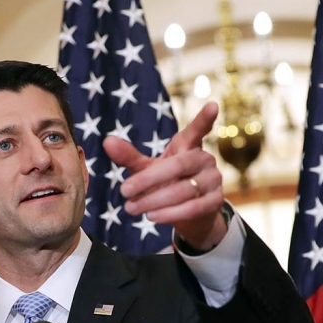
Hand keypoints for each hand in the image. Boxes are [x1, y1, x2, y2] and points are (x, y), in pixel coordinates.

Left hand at [102, 102, 226, 251]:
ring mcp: (213, 180)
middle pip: (178, 166)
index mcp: (188, 146)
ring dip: (153, 201)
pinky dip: (169, 214)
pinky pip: (192, 208)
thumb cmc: (167, 184)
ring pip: (183, 190)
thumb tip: (106, 141)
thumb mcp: (147, 168)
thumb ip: (130, 156)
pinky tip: (151, 217)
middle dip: (148, 180)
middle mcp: (205, 160)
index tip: (212, 105)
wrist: (190, 215)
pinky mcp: (216, 202)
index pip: (197, 130)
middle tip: (123, 190)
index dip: (204, 118)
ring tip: (131, 208)